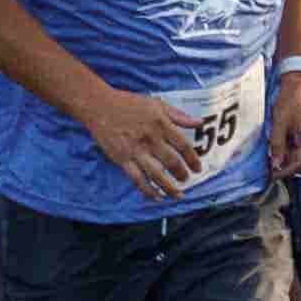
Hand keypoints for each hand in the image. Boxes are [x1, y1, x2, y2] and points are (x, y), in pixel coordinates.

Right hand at [79, 83, 207, 194]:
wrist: (100, 106)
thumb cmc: (129, 104)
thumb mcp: (157, 104)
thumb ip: (179, 115)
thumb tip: (199, 122)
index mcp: (161, 124)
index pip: (183, 145)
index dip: (193, 159)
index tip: (198, 168)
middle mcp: (150, 139)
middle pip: (172, 162)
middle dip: (182, 174)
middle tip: (186, 180)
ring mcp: (136, 150)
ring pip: (156, 174)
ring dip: (169, 187)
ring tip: (178, 195)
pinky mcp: (122, 159)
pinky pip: (137, 179)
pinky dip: (148, 190)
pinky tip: (157, 197)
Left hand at [268, 74, 300, 181]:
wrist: (298, 85)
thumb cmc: (289, 100)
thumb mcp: (279, 123)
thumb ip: (278, 145)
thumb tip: (276, 164)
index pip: (300, 162)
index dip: (285, 170)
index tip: (272, 174)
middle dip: (286, 165)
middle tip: (269, 165)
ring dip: (288, 157)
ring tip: (273, 154)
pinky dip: (292, 150)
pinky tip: (280, 146)